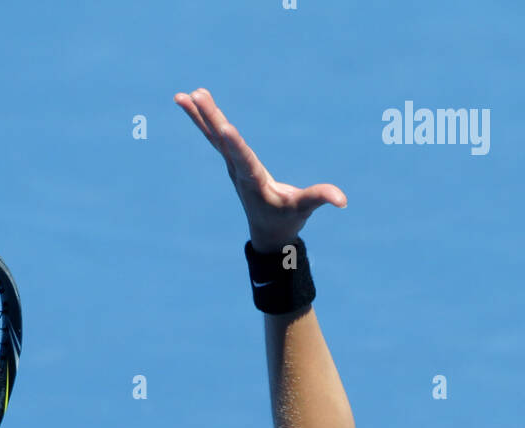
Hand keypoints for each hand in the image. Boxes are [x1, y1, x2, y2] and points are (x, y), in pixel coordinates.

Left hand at [174, 87, 345, 251]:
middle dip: (210, 119)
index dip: (236, 145)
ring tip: (183, 95)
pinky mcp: (232, 161)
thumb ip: (321, 198)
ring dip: (199, 116)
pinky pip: (215, 137)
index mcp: (255, 182)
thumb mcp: (304, 209)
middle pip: (223, 142)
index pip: (245, 161)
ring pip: (213, 137)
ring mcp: (232, 166)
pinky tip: (190, 102)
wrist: (268, 234)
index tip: (224, 128)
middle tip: (194, 96)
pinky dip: (203, 120)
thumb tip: (342, 200)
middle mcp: (239, 172)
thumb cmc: (287, 220)